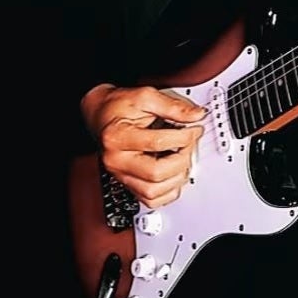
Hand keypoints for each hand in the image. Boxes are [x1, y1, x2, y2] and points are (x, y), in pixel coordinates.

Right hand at [80, 83, 205, 208]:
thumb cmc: (119, 107)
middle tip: (189, 145)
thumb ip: (172, 106)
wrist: (101, 115)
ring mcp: (121, 175)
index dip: (184, 136)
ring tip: (182, 159)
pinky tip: (173, 175)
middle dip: (181, 159)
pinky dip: (167, 192)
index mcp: (117, 137)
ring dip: (177, 178)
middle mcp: (116, 161)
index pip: (158, 143)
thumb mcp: (145, 96)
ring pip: (153, 193)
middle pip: (156, 174)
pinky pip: (150, 200)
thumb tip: (196, 116)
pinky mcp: (127, 183)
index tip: (194, 129)